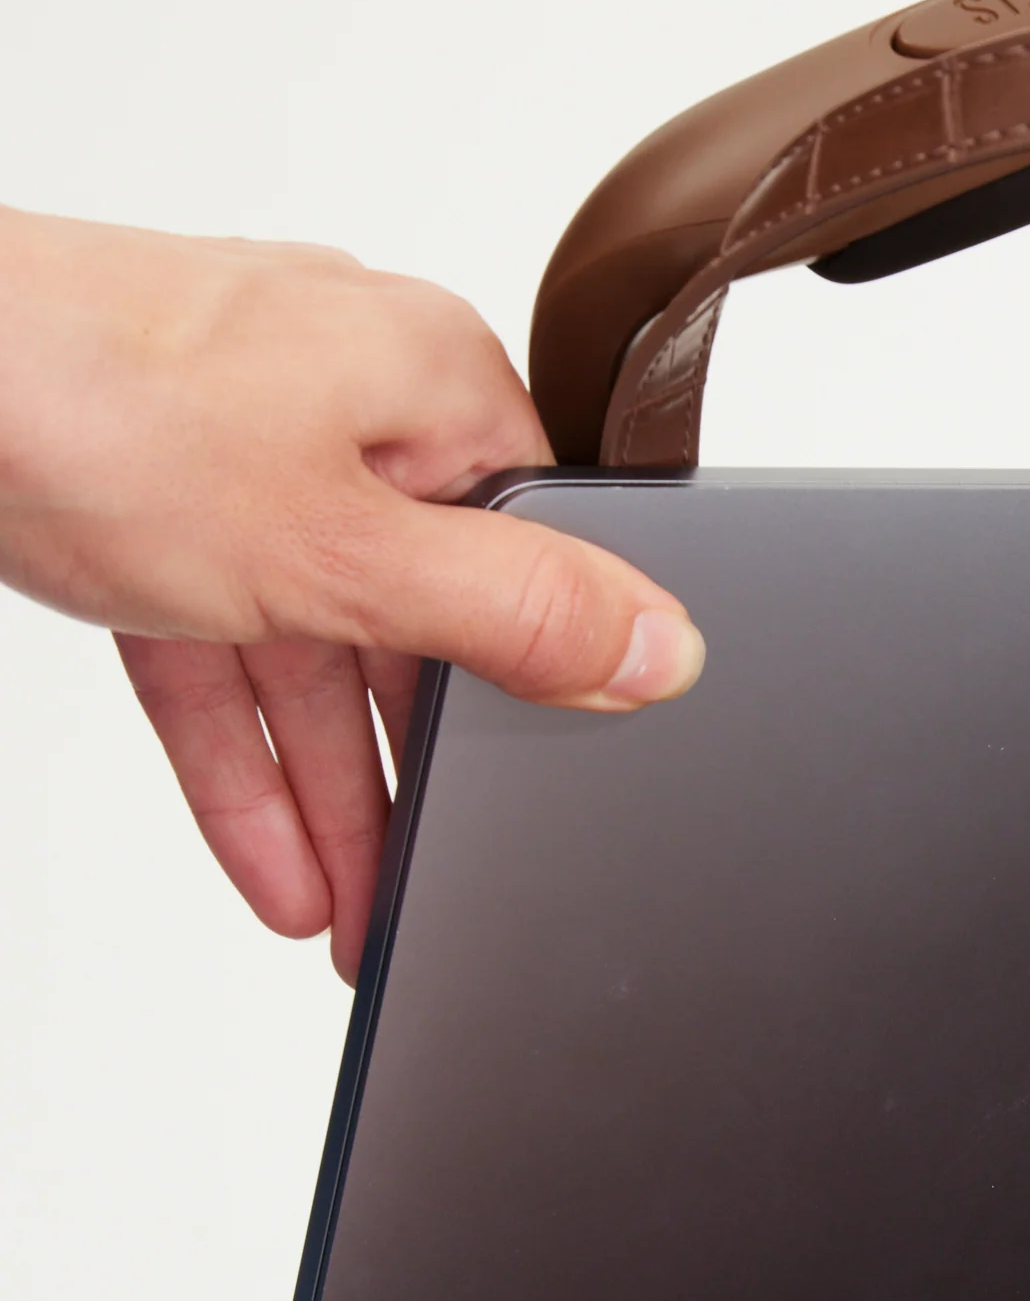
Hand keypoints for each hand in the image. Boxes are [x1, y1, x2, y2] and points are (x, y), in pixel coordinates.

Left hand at [0, 206, 703, 979]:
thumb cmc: (92, 395)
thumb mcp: (342, 546)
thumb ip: (512, 613)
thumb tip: (666, 647)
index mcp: (433, 382)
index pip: (529, 564)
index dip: (531, 699)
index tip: (531, 811)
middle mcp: (348, 401)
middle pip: (413, 627)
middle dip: (410, 782)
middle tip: (419, 907)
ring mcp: (239, 444)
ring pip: (310, 653)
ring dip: (324, 794)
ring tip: (344, 919)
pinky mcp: (147, 493)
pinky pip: (221, 646)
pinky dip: (238, 751)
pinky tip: (265, 856)